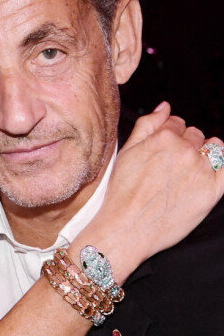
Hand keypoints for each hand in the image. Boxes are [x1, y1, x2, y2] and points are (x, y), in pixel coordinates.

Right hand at [72, 102, 223, 282]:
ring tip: (187, 172)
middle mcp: (185, 150)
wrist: (126, 228)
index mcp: (162, 138)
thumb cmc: (122, 193)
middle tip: (170, 166)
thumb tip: (165, 107)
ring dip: (205, 153)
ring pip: (214, 147)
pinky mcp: (213, 190)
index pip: (176, 123)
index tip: (162, 151)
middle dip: (186, 145)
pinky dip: (221, 166)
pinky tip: (208, 174)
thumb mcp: (127, 152)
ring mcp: (201, 169)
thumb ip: (147, 124)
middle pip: (196, 134)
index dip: (169, 136)